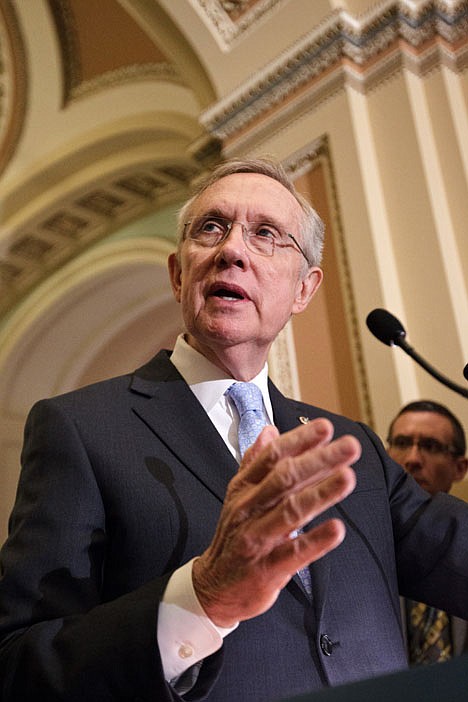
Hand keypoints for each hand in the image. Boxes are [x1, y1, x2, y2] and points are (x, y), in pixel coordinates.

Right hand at [192, 418, 359, 626]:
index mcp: (244, 488)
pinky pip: (292, 553)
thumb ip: (256, 462)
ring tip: (348, 477)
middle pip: (284, 478)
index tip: (325, 427)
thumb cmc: (234, 535)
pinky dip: (314, 541)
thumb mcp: (240, 495)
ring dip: (321, 493)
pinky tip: (336, 529)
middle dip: (319, 459)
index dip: (299, 441)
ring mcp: (256, 539)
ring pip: (290, 511)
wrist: (213, 586)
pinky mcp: (265, 570)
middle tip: (350, 446)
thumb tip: (271, 430)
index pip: (271, 457)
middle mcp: (248, 509)